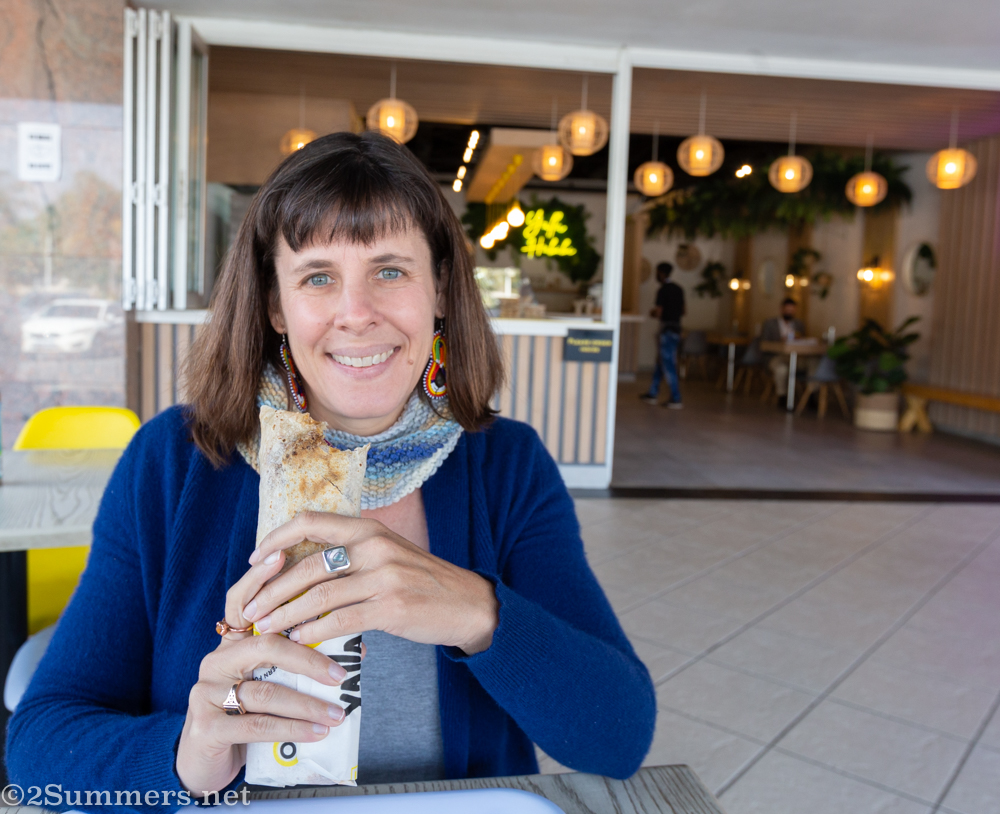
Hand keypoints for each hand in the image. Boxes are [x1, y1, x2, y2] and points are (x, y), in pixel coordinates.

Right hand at [175, 549, 364, 795]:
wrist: (208, 762)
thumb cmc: (249, 713)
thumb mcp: (273, 680)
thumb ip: (300, 657)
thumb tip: (355, 646)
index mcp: (231, 642)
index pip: (242, 601)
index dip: (260, 577)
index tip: (284, 556)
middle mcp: (215, 660)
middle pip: (264, 645)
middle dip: (308, 659)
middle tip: (341, 674)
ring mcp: (206, 692)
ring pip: (264, 691)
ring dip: (307, 703)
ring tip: (337, 713)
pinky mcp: (206, 726)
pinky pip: (256, 724)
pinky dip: (292, 729)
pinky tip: (317, 733)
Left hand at [244, 511, 498, 654]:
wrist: (466, 603)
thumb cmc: (420, 580)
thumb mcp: (387, 553)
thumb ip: (350, 554)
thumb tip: (298, 568)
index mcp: (368, 529)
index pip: (310, 521)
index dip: (276, 539)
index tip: (254, 560)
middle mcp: (374, 547)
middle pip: (308, 565)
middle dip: (272, 590)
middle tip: (251, 610)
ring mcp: (384, 577)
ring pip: (319, 596)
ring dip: (285, 616)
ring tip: (266, 630)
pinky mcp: (392, 608)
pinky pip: (340, 620)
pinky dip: (313, 633)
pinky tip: (299, 642)